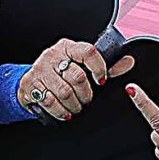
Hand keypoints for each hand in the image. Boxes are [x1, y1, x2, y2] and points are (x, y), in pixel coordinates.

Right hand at [18, 39, 134, 120]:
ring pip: (64, 92)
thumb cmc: (61, 73)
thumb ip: (106, 66)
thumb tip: (128, 62)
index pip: (88, 52)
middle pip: (77, 76)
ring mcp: (40, 69)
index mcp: (68, 47)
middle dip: (86, 94)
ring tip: (76, 107)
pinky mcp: (30, 84)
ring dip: (74, 105)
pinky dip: (60, 111)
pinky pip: (49, 101)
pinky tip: (64, 112)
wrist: (32, 81)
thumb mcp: (82, 66)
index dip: (99, 68)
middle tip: (87, 99)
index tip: (101, 81)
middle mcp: (52, 55)